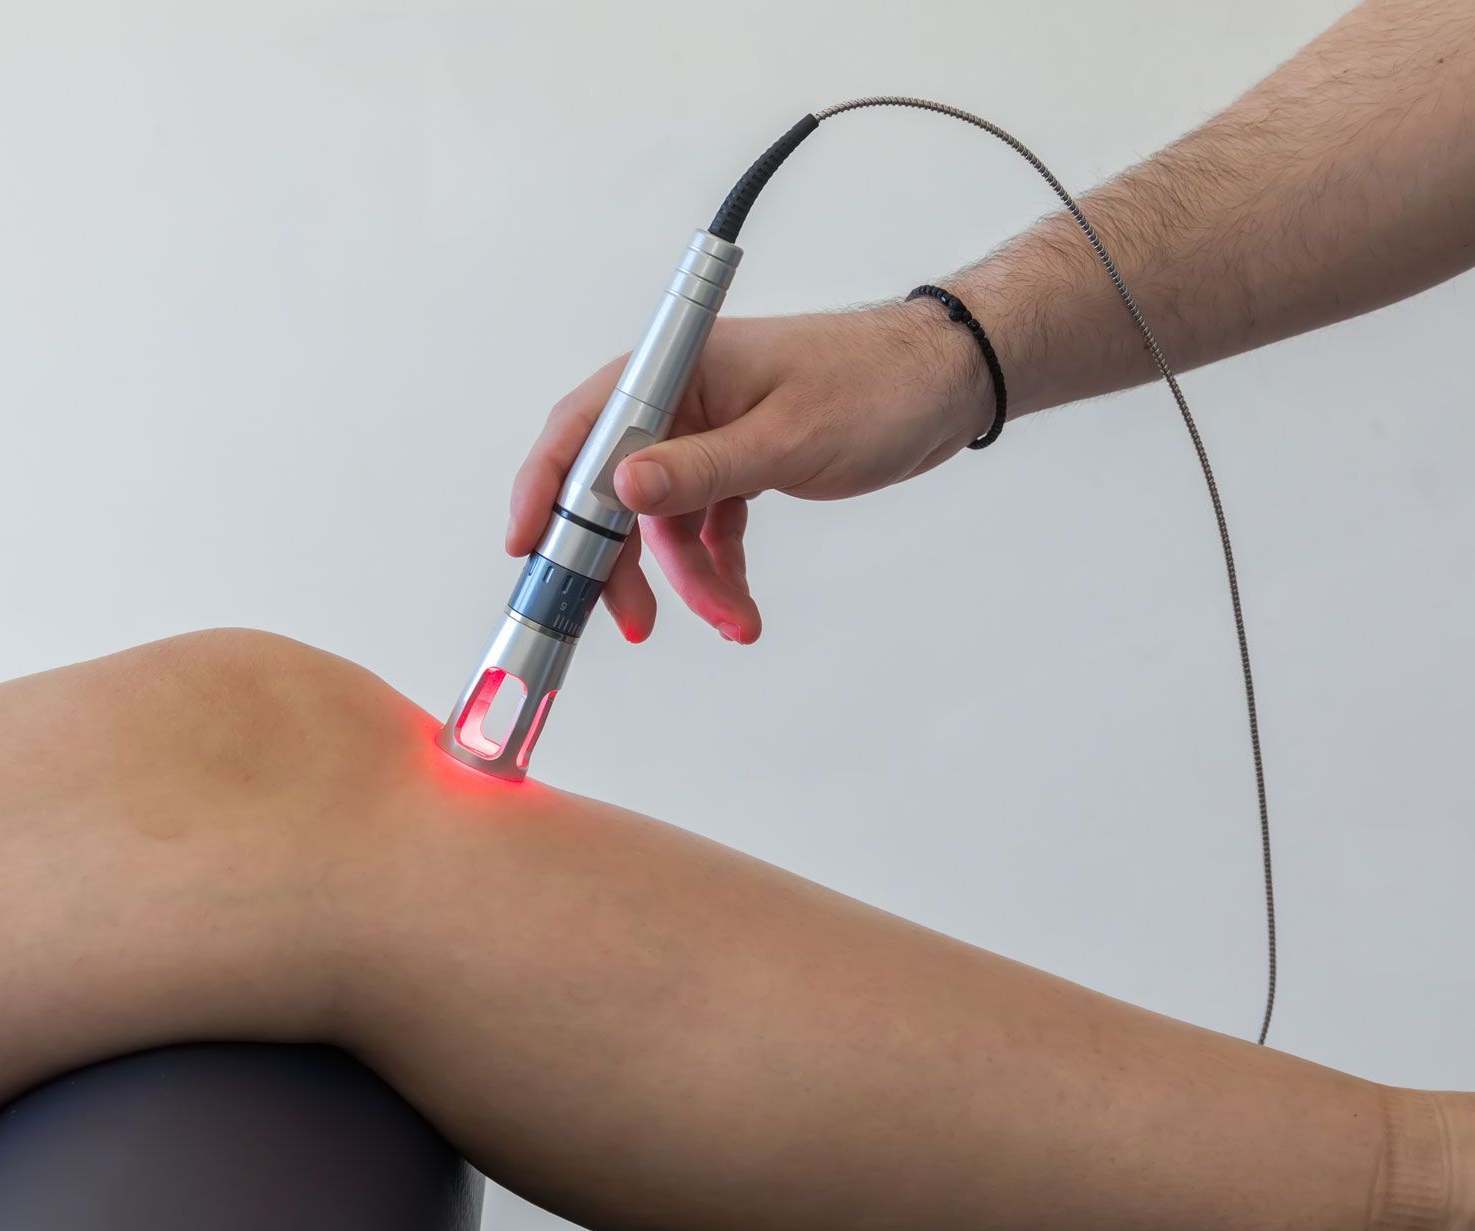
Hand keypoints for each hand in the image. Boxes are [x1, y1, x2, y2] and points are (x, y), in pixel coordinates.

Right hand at [506, 303, 991, 643]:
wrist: (947, 385)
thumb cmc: (876, 384)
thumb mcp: (786, 436)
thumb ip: (701, 468)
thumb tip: (620, 488)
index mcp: (680, 367)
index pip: (585, 426)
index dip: (547, 487)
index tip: (528, 546)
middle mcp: (683, 399)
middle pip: (615, 487)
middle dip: (621, 559)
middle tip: (630, 619)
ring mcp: (709, 434)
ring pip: (666, 521)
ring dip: (690, 578)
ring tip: (731, 618)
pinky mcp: (738, 464)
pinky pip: (705, 527)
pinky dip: (719, 569)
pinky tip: (738, 604)